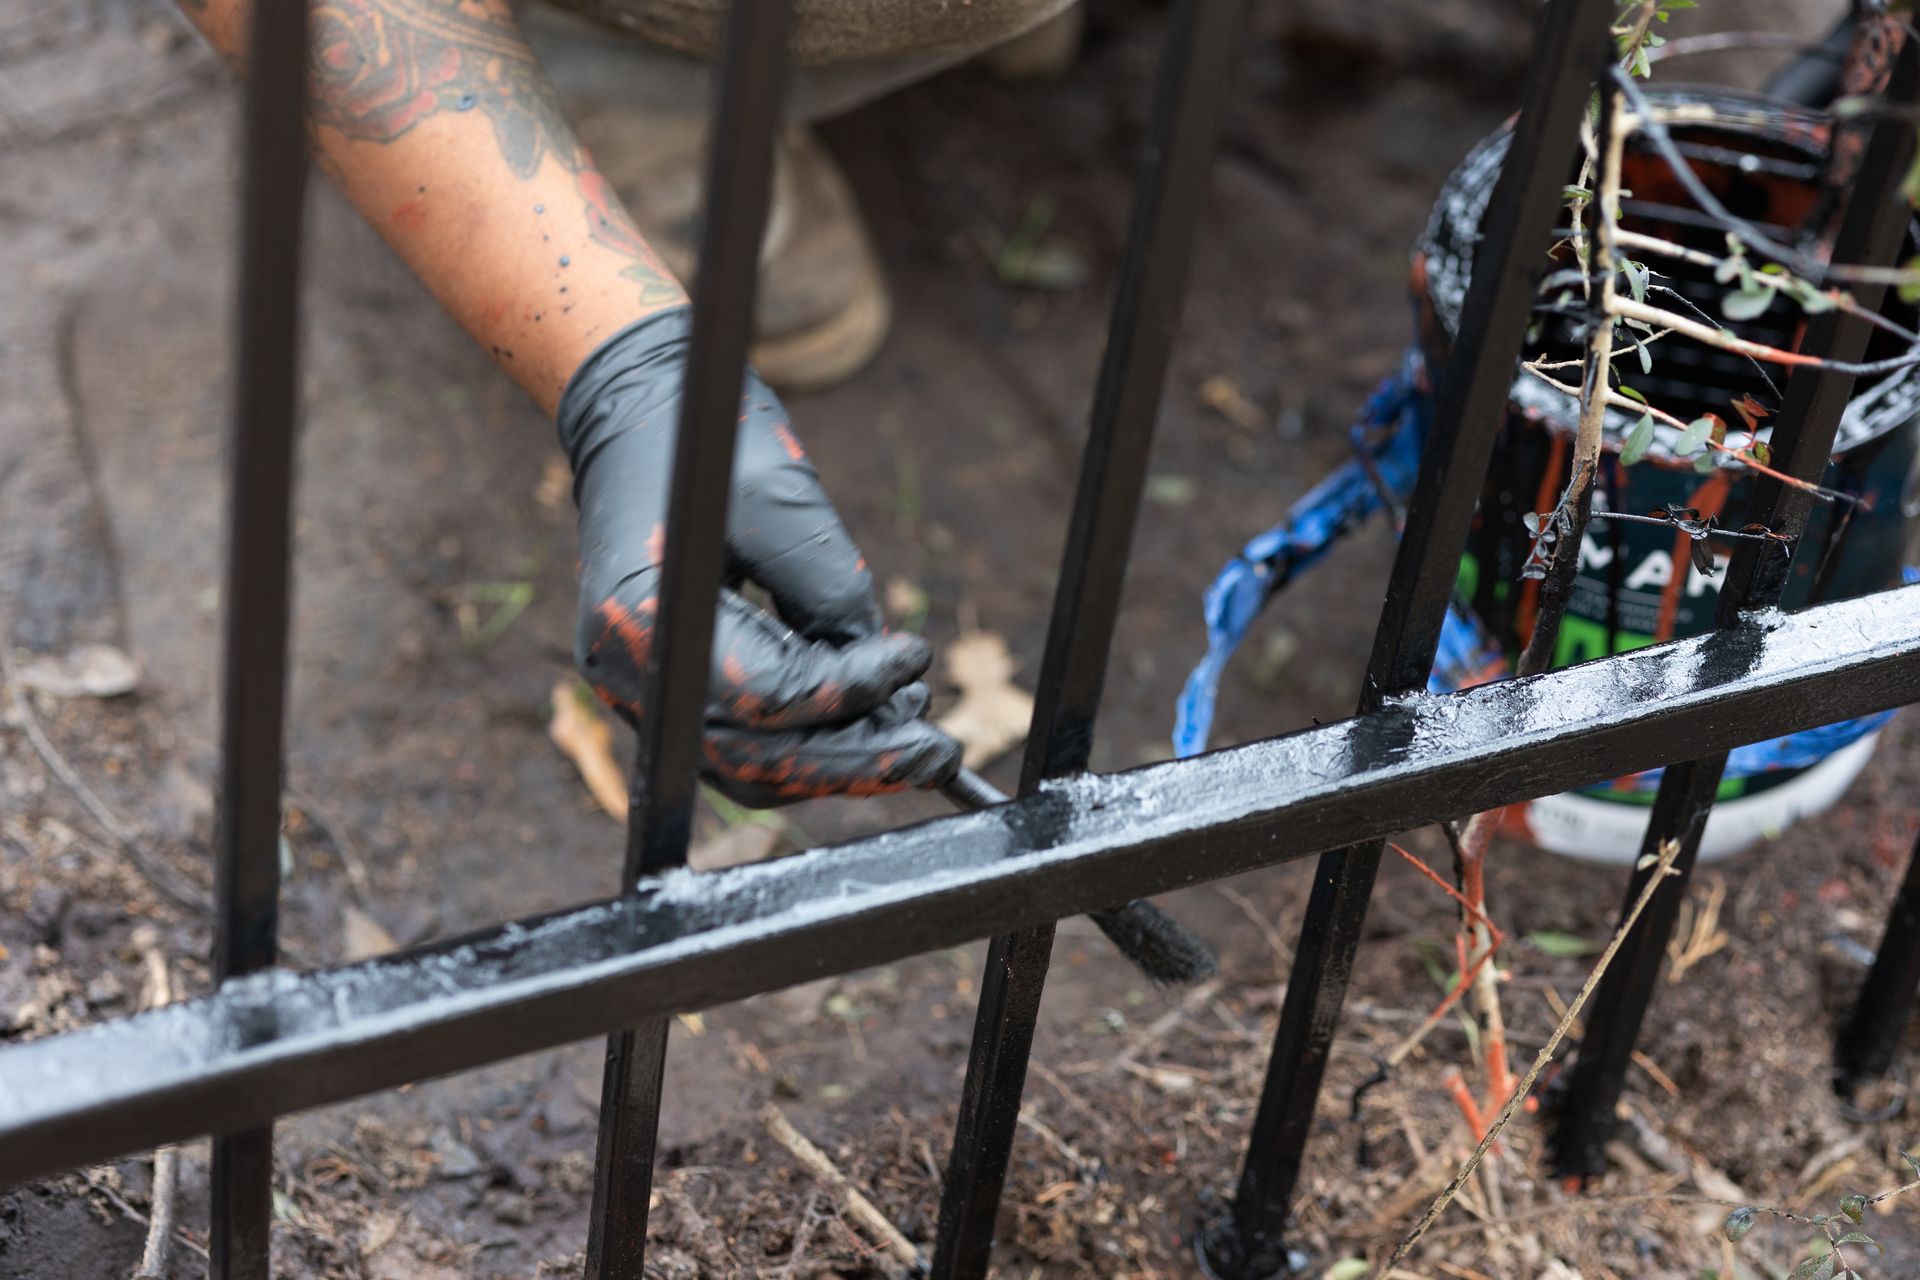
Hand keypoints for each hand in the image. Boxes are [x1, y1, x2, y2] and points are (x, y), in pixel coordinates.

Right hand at [557, 309, 961, 806]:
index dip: (851, 690)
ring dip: (838, 765)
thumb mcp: (782, 503)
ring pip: (749, 768)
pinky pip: (741, 744)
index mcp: (644, 620)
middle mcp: (628, 674)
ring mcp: (641, 691)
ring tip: (916, 742)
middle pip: (754, 758)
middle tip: (937, 751)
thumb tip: (889, 680)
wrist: (639, 415)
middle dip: (856, 761)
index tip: (914, 660)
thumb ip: (832, 594)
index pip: (766, 694)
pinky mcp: (668, 691)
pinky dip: (808, 745)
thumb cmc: (705, 441)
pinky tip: (871, 726)